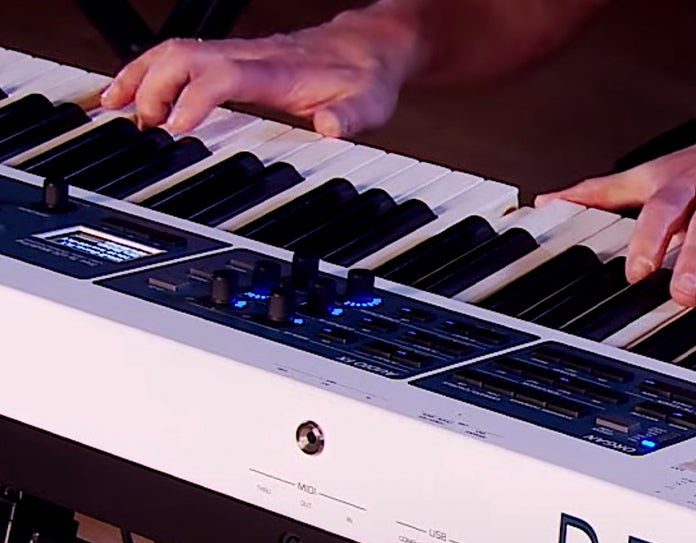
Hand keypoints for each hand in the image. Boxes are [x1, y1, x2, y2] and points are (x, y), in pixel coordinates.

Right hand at [100, 11, 416, 135]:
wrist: (370, 48)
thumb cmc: (364, 78)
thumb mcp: (369, 104)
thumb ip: (349, 117)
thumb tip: (329, 128)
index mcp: (277, 70)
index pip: (224, 75)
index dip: (196, 97)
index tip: (176, 128)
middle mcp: (249, 55)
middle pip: (185, 56)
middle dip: (153, 86)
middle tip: (138, 125)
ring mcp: (237, 53)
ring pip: (174, 51)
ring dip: (140, 75)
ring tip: (112, 105)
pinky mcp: (231, 58)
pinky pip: (180, 57)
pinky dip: (149, 72)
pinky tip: (131, 94)